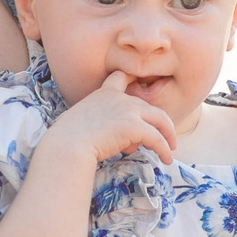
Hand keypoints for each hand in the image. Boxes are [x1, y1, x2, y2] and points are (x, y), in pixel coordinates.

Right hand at [50, 71, 177, 167]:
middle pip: (148, 106)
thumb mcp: (85, 123)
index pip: (120, 78)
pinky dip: (164, 149)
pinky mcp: (135, 126)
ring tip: (170, 148)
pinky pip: (157, 139)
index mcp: (103, 94)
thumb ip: (106, 126)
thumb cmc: (67, 140)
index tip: (141, 86)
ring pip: (160, 120)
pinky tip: (166, 159)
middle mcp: (119, 98)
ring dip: (168, 135)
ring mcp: (128, 110)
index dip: (132, 81)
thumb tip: (129, 142)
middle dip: (158, 122)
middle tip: (164, 135)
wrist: (66, 145)